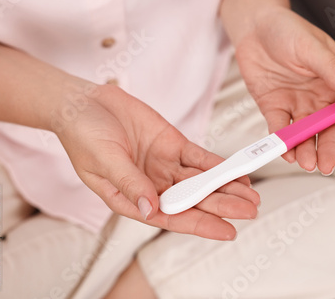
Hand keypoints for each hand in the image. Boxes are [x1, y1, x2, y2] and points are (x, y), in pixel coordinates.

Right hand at [55, 84, 258, 240]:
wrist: (85, 104)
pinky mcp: (173, 145)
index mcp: (134, 199)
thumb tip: (151, 208)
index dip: (201, 225)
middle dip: (223, 206)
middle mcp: (153, 185)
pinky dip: (218, 165)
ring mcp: (165, 165)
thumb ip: (129, 184)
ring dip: (226, 187)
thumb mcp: (103, 161)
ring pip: (201, 180)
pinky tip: (235, 172)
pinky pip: (200, 158)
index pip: (172, 217)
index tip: (227, 231)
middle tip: (250, 210)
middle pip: (194, 200)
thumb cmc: (83, 135)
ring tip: (251, 194)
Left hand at [235, 7, 334, 173]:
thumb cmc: (287, 29)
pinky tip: (286, 151)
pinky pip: (281, 128)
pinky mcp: (274, 107)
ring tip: (305, 162)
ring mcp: (297, 104)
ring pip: (306, 134)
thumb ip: (332, 70)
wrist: (254, 26)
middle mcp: (319, 97)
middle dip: (328, 149)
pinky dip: (283, 141)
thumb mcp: (312, 47)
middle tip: (325, 166)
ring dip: (306, 149)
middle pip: (329, 130)